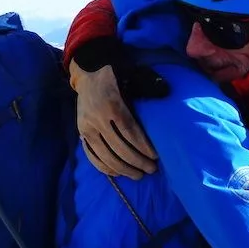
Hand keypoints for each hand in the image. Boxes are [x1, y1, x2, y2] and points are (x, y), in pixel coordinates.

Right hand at [71, 45, 168, 179]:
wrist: (89, 72)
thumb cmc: (116, 77)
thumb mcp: (133, 77)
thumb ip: (148, 86)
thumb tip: (167, 93)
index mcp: (112, 105)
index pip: (130, 132)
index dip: (143, 147)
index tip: (155, 157)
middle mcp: (97, 118)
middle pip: (119, 147)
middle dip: (137, 162)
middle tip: (151, 169)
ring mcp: (86, 127)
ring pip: (105, 155)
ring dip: (123, 169)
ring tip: (138, 175)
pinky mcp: (81, 132)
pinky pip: (92, 155)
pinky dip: (104, 167)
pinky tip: (118, 174)